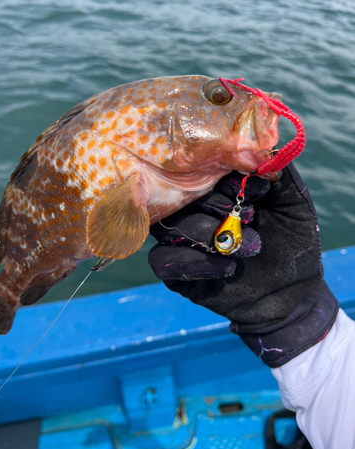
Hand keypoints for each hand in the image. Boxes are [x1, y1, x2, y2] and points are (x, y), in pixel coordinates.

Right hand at [149, 164, 337, 366]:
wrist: (293, 293)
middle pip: (178, 196)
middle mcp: (194, 210)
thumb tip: (259, 147)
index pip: (199, 168)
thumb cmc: (293, 243)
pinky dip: (194, 263)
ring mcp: (182, 241)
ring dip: (207, 235)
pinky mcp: (177, 273)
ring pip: (167, 228)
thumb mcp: (293, 204)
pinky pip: (163, 261)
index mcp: (215, 189)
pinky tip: (228, 268)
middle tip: (251, 216)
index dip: (222, 173)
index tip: (256, 189)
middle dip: (215, 205)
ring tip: (247, 247)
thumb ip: (276, 174)